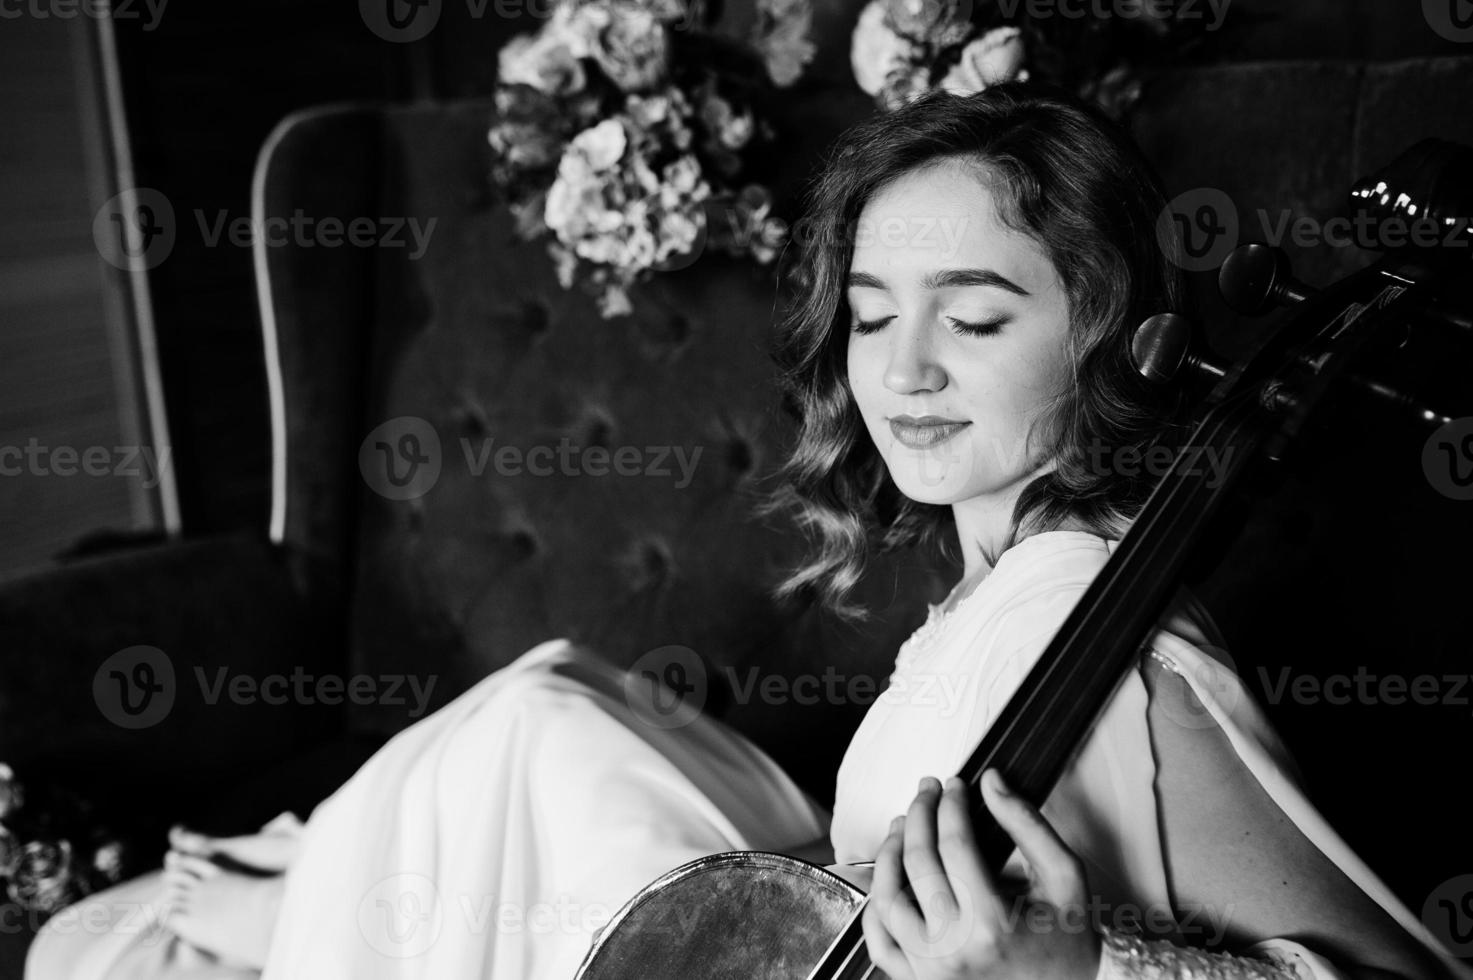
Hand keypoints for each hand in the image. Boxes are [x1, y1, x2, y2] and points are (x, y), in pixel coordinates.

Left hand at [861, 769, 1101, 979]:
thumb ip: (1027, 824)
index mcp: (991, 924)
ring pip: (887, 897)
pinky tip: (888, 878)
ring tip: (904, 826)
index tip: (954, 786)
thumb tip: (991, 782)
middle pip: (917, 862)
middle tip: (927, 791)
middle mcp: (953, 949)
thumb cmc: (1069, 941)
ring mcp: (930, 969)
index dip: (951, 804)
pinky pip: (879, 942)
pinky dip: (874, 908)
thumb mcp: (1064, 876)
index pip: (955, 843)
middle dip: (920, 813)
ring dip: (889, 851)